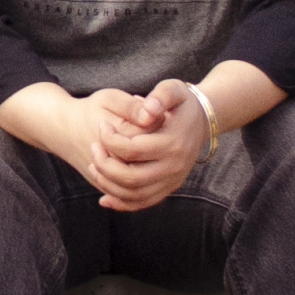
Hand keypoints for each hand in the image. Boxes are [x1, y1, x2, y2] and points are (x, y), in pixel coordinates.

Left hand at [80, 81, 209, 211]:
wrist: (202, 121)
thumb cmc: (181, 103)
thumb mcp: (173, 90)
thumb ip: (160, 96)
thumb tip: (146, 110)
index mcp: (173, 143)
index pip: (132, 150)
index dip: (110, 140)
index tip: (101, 126)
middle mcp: (174, 167)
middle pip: (131, 178)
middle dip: (104, 165)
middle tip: (93, 147)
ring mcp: (172, 181)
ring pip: (134, 195)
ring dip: (109, 185)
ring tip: (94, 166)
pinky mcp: (169, 188)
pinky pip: (143, 202)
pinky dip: (122, 204)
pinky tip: (104, 198)